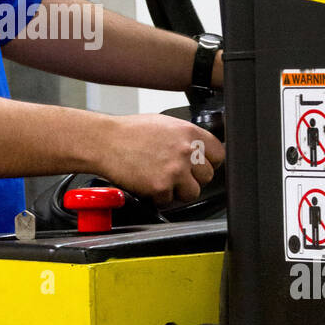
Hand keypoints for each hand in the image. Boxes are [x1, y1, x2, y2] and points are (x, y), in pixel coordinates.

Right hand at [99, 113, 225, 206]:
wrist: (105, 141)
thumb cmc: (130, 132)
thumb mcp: (165, 124)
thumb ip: (186, 138)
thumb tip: (201, 151)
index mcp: (190, 133)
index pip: (218, 154)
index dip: (208, 162)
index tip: (200, 166)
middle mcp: (186, 151)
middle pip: (207, 176)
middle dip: (192, 178)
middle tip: (174, 173)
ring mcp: (175, 170)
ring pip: (192, 192)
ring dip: (178, 191)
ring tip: (160, 179)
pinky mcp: (161, 187)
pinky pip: (169, 200)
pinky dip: (158, 197)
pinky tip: (147, 182)